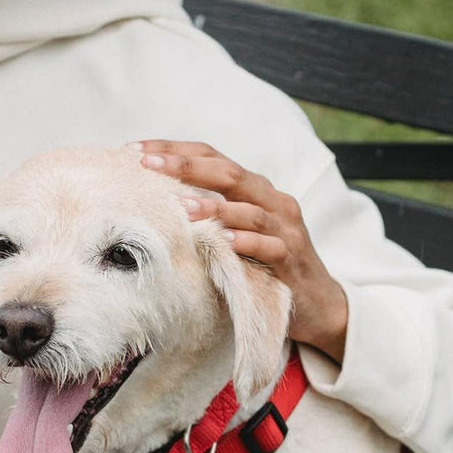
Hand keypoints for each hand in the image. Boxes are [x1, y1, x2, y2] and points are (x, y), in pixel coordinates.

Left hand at [133, 140, 347, 362]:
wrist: (316, 302)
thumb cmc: (266, 264)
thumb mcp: (235, 232)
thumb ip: (207, 213)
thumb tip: (155, 202)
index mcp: (254, 190)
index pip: (212, 158)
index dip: (175, 150)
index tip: (135, 151)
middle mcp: (271, 201)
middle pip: (228, 173)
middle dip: (186, 165)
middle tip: (148, 163)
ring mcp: (284, 229)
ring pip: (250, 209)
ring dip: (214, 207)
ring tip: (182, 206)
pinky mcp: (291, 258)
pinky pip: (269, 247)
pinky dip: (247, 242)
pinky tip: (224, 241)